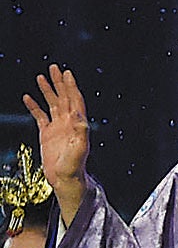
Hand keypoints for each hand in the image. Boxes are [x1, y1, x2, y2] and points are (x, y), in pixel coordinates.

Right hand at [22, 64, 88, 221]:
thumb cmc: (74, 167)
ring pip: (52, 104)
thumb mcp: (79, 150)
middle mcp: (68, 123)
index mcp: (77, 124)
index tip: (67, 73)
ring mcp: (57, 127)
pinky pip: (40, 116)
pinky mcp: (47, 134)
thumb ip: (81, 134)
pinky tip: (27, 97)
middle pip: (64, 98)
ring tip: (41, 77)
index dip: (71, 86)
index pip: (75, 100)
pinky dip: (34, 106)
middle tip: (54, 67)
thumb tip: (81, 118)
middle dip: (59, 83)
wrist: (65, 179)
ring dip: (47, 90)